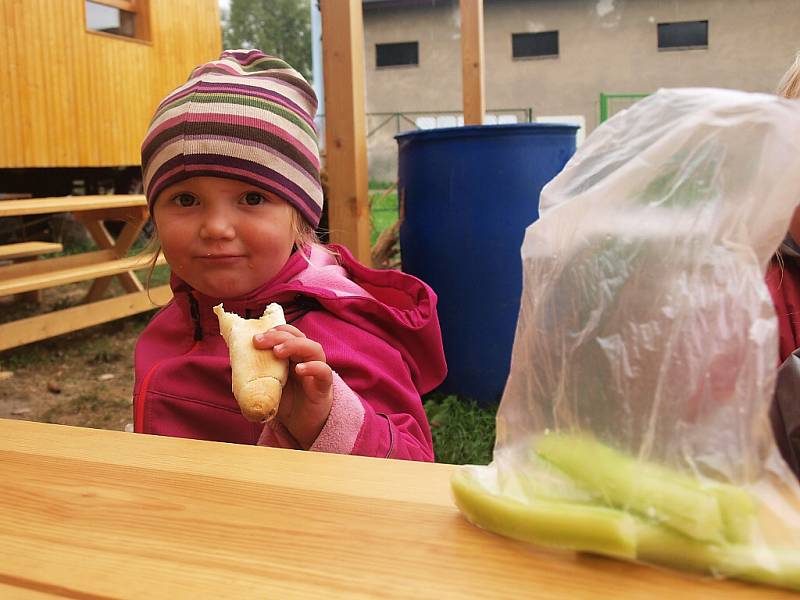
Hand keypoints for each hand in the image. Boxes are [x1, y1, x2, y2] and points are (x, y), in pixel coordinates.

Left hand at [253, 324, 332, 448]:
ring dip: (295, 345)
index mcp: (293, 356)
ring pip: (314, 349)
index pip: (288, 334)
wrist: (301, 426)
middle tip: (260, 341)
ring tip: (278, 352)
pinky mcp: (324, 386)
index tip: (256, 338)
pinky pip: (323, 371)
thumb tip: (235, 362)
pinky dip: (313, 367)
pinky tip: (300, 369)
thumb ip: (257, 373)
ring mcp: (317, 371)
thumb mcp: (267, 385)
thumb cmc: (285, 403)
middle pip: (299, 337)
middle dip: (278, 336)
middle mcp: (307, 359)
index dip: (274, 332)